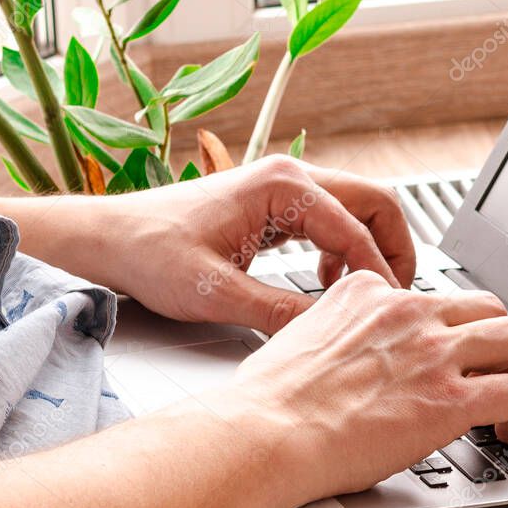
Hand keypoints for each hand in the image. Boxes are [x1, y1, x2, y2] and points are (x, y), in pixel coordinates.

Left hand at [78, 156, 416, 332]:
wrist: (111, 237)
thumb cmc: (150, 251)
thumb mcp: (215, 293)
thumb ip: (277, 312)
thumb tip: (327, 332)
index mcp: (282, 186)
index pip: (356, 227)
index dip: (378, 271)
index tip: (388, 307)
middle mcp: (291, 176)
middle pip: (373, 201)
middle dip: (393, 246)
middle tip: (396, 293)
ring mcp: (285, 186)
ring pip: (357, 207)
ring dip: (370, 246)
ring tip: (367, 292)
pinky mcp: (276, 203)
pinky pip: (331, 218)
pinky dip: (344, 247)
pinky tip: (328, 280)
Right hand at [233, 270, 507, 507]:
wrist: (264, 432)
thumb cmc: (268, 398)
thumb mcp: (300, 331)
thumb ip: (335, 327)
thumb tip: (339, 347)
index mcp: (371, 293)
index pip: (431, 297)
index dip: (445, 329)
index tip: (446, 354)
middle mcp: (409, 312)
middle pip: (486, 305)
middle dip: (496, 339)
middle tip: (493, 369)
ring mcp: (433, 352)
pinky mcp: (450, 399)